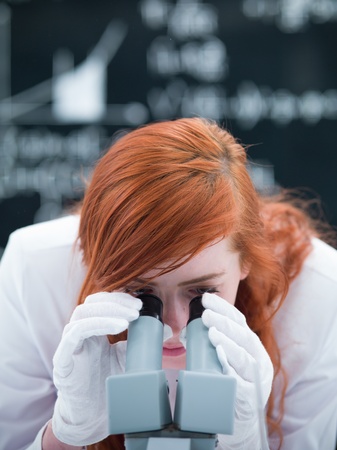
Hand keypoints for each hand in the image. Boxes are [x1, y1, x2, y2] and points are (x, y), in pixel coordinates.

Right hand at [52, 292, 141, 445]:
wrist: (93, 417)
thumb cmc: (108, 385)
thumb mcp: (127, 357)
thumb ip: (142, 341)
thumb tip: (169, 329)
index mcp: (93, 330)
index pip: (101, 302)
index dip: (119, 298)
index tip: (139, 303)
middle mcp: (79, 333)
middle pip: (91, 304)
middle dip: (115, 302)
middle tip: (136, 309)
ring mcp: (69, 345)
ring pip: (81, 314)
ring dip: (107, 311)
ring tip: (128, 319)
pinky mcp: (63, 359)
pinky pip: (74, 334)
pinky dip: (96, 324)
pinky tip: (116, 326)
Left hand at [201, 293, 272, 448]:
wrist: (240, 422)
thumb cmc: (229, 384)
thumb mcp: (227, 358)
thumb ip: (217, 341)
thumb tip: (191, 322)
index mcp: (251, 347)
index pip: (240, 322)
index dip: (224, 308)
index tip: (206, 298)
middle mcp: (258, 361)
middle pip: (244, 337)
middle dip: (224, 323)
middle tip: (205, 314)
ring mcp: (256, 381)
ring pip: (245, 359)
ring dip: (228, 344)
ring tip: (213, 333)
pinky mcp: (250, 400)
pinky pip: (242, 384)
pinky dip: (232, 371)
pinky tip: (222, 361)